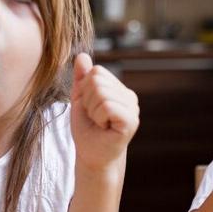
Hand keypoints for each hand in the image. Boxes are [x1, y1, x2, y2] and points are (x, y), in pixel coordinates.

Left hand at [70, 53, 139, 170]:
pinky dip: (98, 117)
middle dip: (87, 101)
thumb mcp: (80, 100)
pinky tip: (104, 127)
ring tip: (99, 123)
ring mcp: (132, 108)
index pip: (96, 72)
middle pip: (97, 80)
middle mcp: (129, 96)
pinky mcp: (131, 121)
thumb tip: (81, 55)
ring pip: (101, 92)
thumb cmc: (87, 130)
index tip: (89, 108)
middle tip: (94, 118)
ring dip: (92, 111)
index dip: (85, 90)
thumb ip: (82, 79)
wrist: (91, 156)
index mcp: (119, 89)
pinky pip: (107, 106)